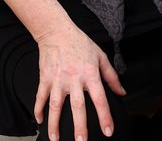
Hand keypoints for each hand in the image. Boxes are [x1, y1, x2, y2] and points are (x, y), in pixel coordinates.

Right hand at [34, 23, 124, 140]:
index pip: (100, 99)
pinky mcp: (45, 77)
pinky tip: (39, 121)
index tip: (108, 131)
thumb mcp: (100, 56)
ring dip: (55, 123)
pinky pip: (41, 96)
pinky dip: (39, 109)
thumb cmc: (80, 43)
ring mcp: (58, 79)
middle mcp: (74, 78)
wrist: (56, 30)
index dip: (105, 116)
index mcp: (90, 74)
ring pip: (56, 105)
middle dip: (80, 126)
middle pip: (78, 106)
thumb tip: (122, 93)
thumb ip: (112, 76)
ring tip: (55, 139)